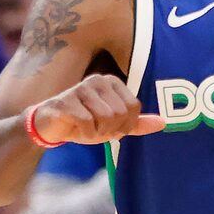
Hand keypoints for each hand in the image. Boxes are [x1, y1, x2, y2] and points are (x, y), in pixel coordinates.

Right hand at [23, 76, 159, 147]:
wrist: (50, 127)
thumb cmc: (83, 123)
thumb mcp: (114, 125)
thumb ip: (137, 123)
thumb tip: (163, 123)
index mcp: (111, 81)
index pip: (134, 107)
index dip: (125, 125)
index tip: (110, 126)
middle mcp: (97, 80)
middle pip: (120, 114)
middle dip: (110, 130)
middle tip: (95, 128)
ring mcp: (80, 88)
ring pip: (106, 118)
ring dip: (97, 132)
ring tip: (85, 127)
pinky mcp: (65, 101)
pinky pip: (88, 124)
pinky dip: (85, 134)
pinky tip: (75, 128)